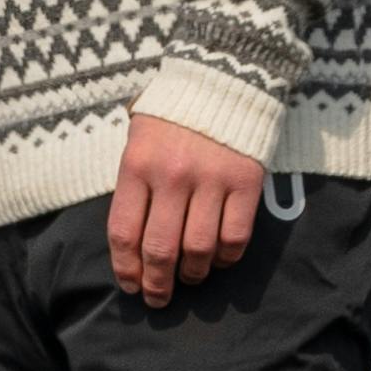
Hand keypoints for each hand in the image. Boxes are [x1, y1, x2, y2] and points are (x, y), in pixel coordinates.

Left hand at [107, 112, 270, 303]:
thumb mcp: (138, 138)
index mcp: (137, 165)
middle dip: (156, 283)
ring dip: (192, 274)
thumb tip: (132, 242)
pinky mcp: (246, 181)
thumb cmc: (174, 113)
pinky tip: (218, 258)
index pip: (124, 232)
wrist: (224, 74)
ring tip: (189, 277)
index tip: (131, 285)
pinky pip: (235, 237)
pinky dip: (225, 257)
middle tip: (158, 297)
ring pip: (198, 250)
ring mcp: (211, 179)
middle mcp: (172, 176)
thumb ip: (134, 184)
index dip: (125, 269)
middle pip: (159, 249)